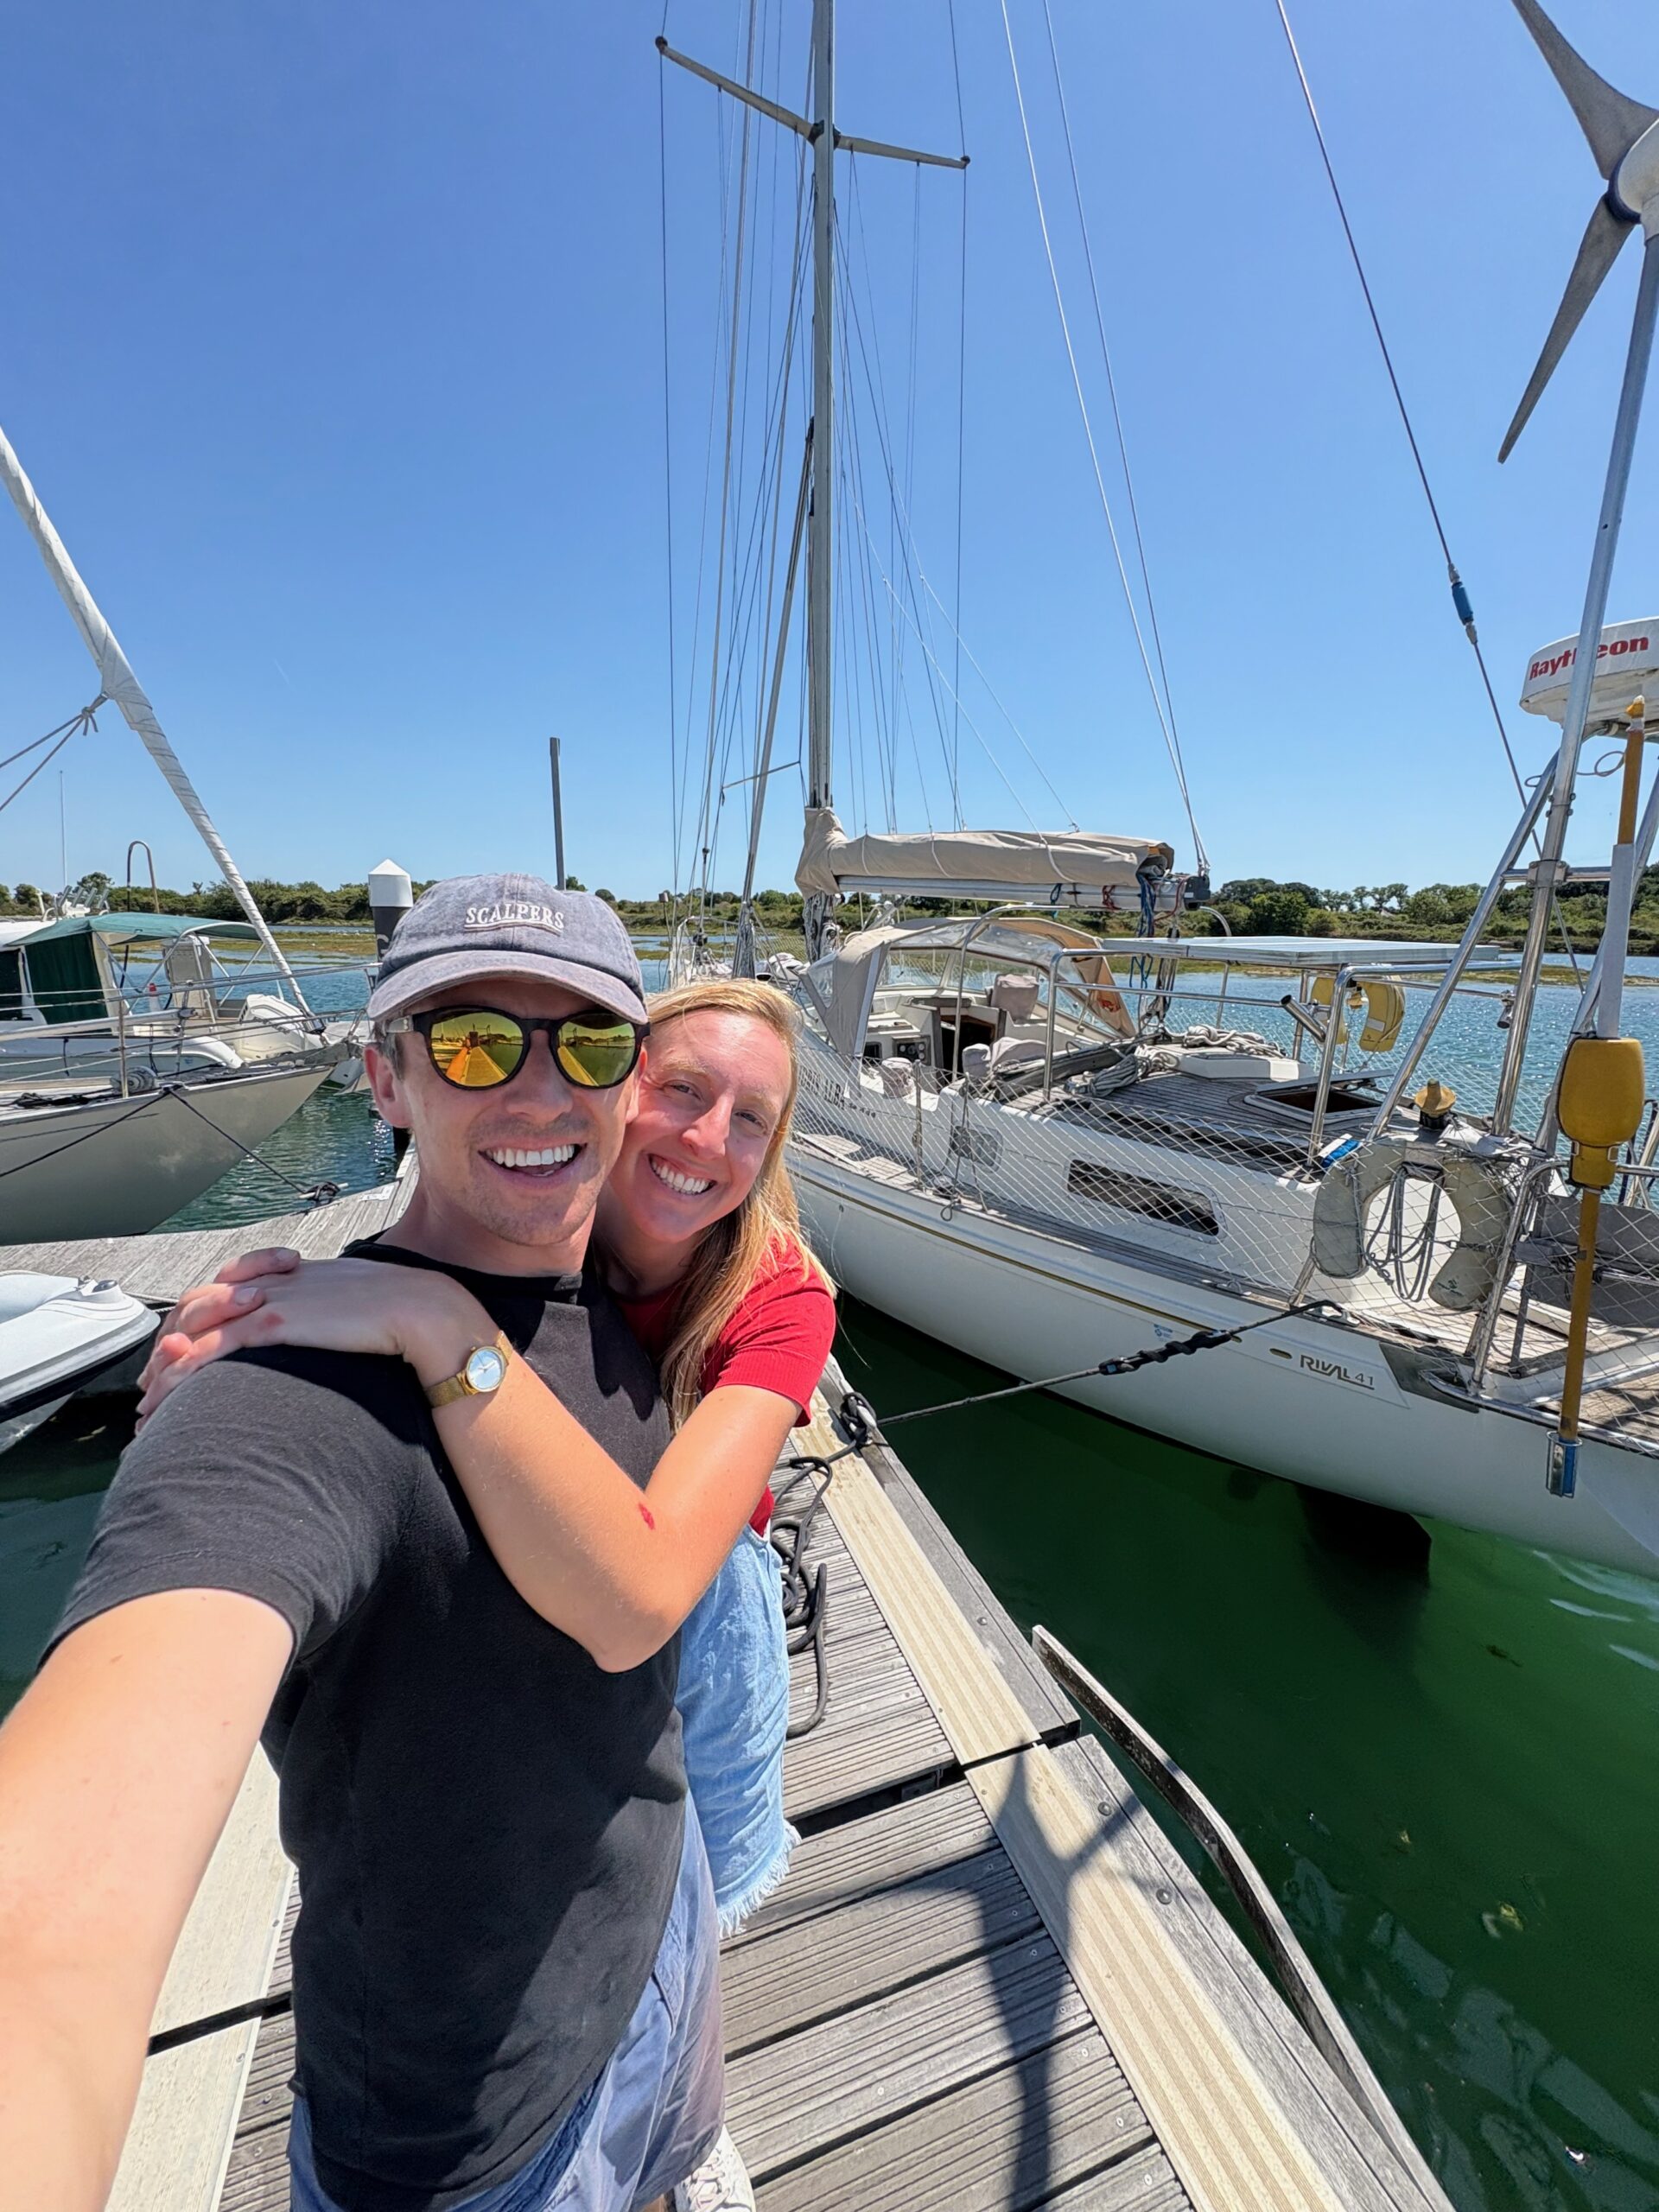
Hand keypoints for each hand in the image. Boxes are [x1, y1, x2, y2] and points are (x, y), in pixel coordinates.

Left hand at [135, 1253, 490, 1419]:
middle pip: (196, 1307)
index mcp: (290, 1275)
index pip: (222, 1292)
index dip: (193, 1325)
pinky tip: (171, 1396)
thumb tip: (327, 1333)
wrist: (422, 1308)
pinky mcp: (277, 1322)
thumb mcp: (353, 1302)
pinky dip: (186, 1371)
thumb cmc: (399, 1310)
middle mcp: (271, 1281)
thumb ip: (329, 1311)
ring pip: (196, 1328)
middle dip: (166, 1349)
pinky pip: (215, 1346)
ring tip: (151, 1407)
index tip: (178, 1360)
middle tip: (151, 1389)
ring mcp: (271, 1300)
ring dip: (166, 1369)